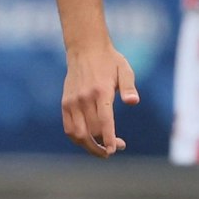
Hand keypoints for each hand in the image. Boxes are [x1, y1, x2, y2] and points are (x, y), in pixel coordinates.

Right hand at [61, 43, 139, 157]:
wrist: (85, 49)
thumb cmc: (109, 61)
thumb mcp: (125, 70)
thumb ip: (129, 87)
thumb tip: (133, 102)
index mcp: (101, 91)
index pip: (104, 121)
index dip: (109, 138)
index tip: (114, 150)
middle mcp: (84, 98)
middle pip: (92, 131)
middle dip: (104, 145)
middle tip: (116, 147)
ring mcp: (72, 102)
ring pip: (78, 133)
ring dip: (90, 147)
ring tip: (102, 150)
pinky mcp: (65, 103)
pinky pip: (68, 128)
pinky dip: (78, 139)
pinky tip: (89, 141)